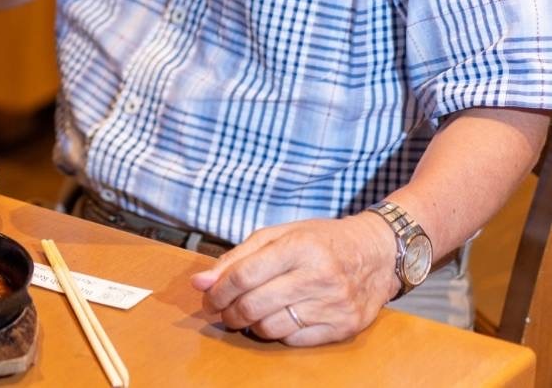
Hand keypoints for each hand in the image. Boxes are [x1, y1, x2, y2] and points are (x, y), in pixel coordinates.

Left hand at [191, 212, 398, 345]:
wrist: (377, 254)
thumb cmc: (321, 241)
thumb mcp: (278, 235)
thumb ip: (237, 257)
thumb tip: (199, 282)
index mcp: (299, 247)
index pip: (244, 276)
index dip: (217, 290)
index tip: (207, 297)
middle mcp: (318, 276)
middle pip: (254, 305)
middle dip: (227, 311)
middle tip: (221, 310)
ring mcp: (334, 305)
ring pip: (271, 327)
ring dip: (249, 325)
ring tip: (246, 315)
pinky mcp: (344, 328)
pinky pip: (294, 340)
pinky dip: (276, 333)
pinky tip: (274, 320)